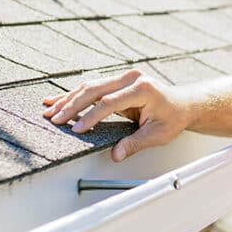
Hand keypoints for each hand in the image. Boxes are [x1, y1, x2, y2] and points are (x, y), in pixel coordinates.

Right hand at [42, 69, 189, 160]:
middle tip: (54, 119)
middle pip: (95, 90)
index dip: (91, 116)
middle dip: (72, 105)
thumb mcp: (158, 134)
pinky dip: (75, 95)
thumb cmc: (172, 118)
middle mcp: (131, 78)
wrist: (182, 104)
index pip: (110, 102)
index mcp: (143, 89)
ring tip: (49, 111)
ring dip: (68, 99)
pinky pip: (93, 87)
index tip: (77, 129)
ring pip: (90, 86)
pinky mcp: (117, 80)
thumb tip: (116, 154)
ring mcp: (124, 77)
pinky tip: (58, 101)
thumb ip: (135, 143)